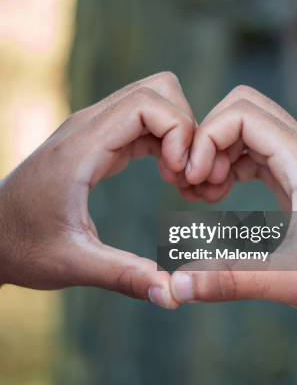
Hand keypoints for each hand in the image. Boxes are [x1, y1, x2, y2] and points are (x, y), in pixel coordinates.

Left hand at [0, 72, 194, 308]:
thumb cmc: (23, 247)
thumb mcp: (73, 264)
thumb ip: (124, 275)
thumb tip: (173, 295)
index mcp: (81, 146)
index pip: (146, 103)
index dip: (178, 130)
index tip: (180, 173)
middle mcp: (88, 126)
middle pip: (156, 89)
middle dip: (184, 126)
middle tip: (185, 173)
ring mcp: (93, 129)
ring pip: (153, 100)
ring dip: (177, 131)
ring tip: (179, 176)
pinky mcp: (98, 141)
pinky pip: (143, 122)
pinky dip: (166, 140)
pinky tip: (168, 174)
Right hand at [169, 85, 296, 384]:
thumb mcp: (292, 282)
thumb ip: (232, 280)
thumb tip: (175, 287)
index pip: (242, 113)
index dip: (207, 138)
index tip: (192, 180)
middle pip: (244, 108)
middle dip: (208, 137)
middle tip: (193, 181)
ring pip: (249, 129)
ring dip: (217, 152)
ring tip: (201, 194)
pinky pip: (257, 154)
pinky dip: (231, 166)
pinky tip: (219, 197)